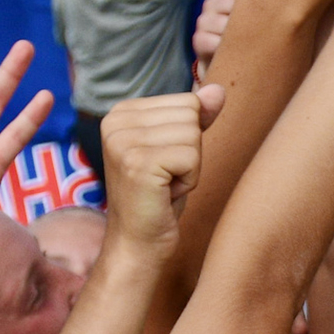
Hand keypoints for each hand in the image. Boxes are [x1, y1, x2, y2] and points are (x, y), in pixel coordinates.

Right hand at [94, 88, 223, 252]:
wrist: (138, 244)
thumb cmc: (159, 197)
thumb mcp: (179, 149)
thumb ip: (196, 117)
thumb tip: (218, 89)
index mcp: (121, 111)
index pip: (186, 101)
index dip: (186, 137)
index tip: (163, 164)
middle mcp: (115, 121)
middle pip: (190, 114)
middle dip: (190, 152)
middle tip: (165, 178)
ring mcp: (123, 142)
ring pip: (193, 135)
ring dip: (190, 167)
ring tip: (164, 186)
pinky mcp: (138, 163)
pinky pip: (192, 157)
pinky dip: (189, 180)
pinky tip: (165, 194)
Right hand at [190, 0, 248, 69]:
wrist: (225, 70)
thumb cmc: (242, 40)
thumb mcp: (249, 19)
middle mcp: (212, 4)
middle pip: (232, 4)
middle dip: (247, 17)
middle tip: (259, 28)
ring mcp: (203, 21)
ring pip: (226, 24)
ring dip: (238, 36)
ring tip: (246, 44)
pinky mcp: (198, 40)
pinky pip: (217, 41)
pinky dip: (227, 49)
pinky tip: (232, 52)